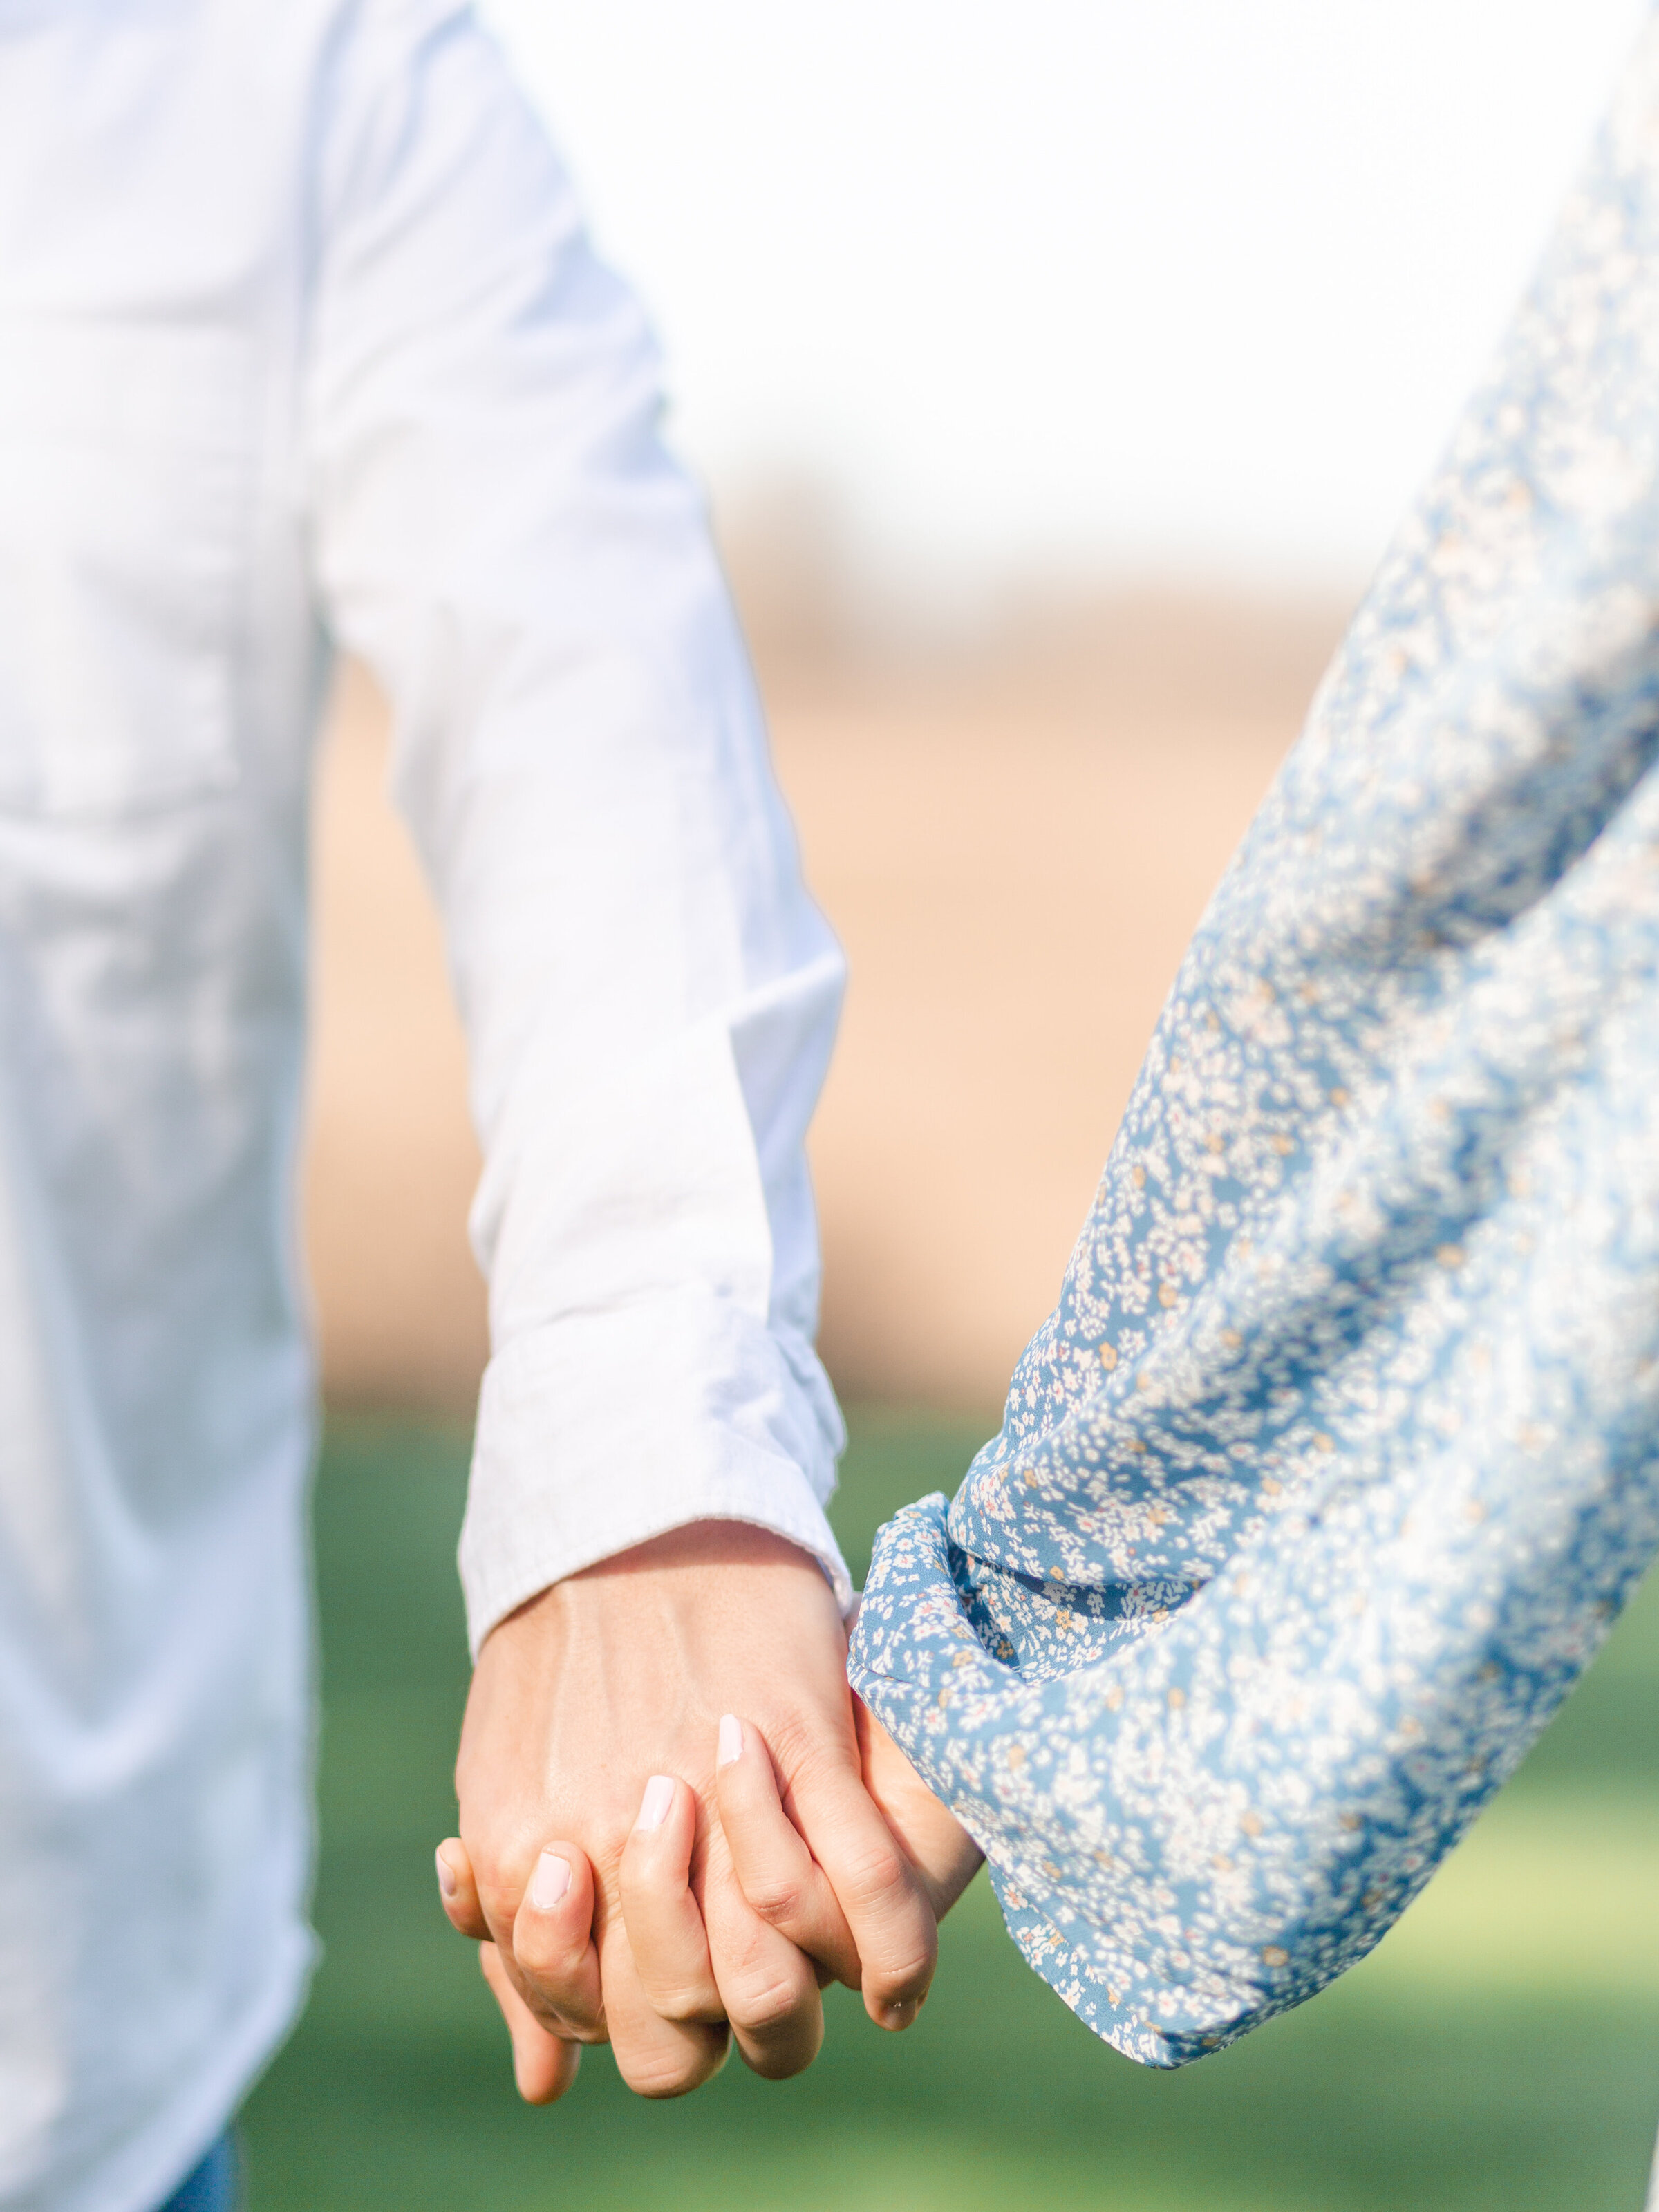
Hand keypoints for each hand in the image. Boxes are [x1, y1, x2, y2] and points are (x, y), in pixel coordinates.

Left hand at [443, 1521, 939, 2098]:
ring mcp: (710, 1800)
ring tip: (814, 1959)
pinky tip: (900, 1986)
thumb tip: (543, 2086)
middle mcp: (613, 1846)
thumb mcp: (507, 1791)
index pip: (600, 2026)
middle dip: (723, 2024)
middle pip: (681, 2023)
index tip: (695, 2004)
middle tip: (751, 1983)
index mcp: (533, 1857)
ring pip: (770, 1974)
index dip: (651, 2031)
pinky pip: (862, 1886)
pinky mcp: (798, 1741)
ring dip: (795, 1983)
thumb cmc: (563, 1649)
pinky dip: (892, 1955)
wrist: (631, 1506)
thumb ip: (523, 1936)